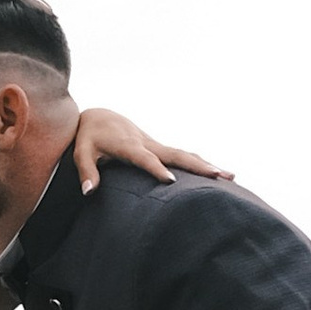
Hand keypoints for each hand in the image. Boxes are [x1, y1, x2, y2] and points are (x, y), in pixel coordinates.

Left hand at [69, 104, 230, 196]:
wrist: (99, 117)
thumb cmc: (88, 136)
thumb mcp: (81, 153)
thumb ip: (86, 172)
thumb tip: (89, 192)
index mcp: (127, 145)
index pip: (144, 158)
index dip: (156, 168)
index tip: (170, 181)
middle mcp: (146, 143)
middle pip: (174, 154)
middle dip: (196, 165)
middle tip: (217, 176)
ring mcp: (155, 145)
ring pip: (183, 154)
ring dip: (205, 164)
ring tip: (229, 176)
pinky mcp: (158, 148)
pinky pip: (181, 156)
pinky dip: (198, 163)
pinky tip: (215, 173)